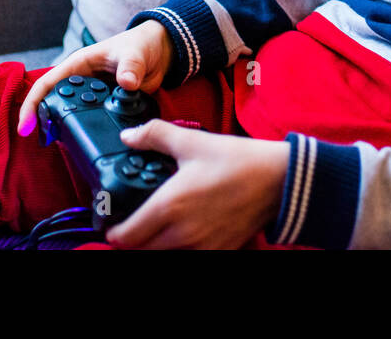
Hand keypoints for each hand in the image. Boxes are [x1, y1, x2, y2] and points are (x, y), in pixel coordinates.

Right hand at [16, 20, 173, 136]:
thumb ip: (130, 66)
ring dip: (66, 130)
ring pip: (74, 116)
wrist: (161, 53)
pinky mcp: (109, 107)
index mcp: (79, 65)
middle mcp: (83, 82)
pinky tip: (87, 146)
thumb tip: (127, 82)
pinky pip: (95, 122)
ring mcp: (96, 96)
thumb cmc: (142, 44)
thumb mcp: (135, 53)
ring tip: (63, 146)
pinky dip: (89, 133)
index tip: (25, 126)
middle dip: (46, 122)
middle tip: (42, 141)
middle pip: (56, 104)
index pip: (47, 84)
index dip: (33, 104)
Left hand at [104, 121, 289, 248]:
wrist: (279, 180)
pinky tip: (185, 227)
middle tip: (133, 221)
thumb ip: (155, 136)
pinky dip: (181, 246)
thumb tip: (130, 137)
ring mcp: (202, 246)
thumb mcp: (192, 141)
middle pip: (141, 251)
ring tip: (159, 222)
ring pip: (164, 254)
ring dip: (156, 243)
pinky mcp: (219, 251)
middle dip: (133, 239)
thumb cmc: (237, 161)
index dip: (113, 232)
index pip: (125, 238)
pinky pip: (189, 255)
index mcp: (169, 206)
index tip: (112, 222)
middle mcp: (182, 234)